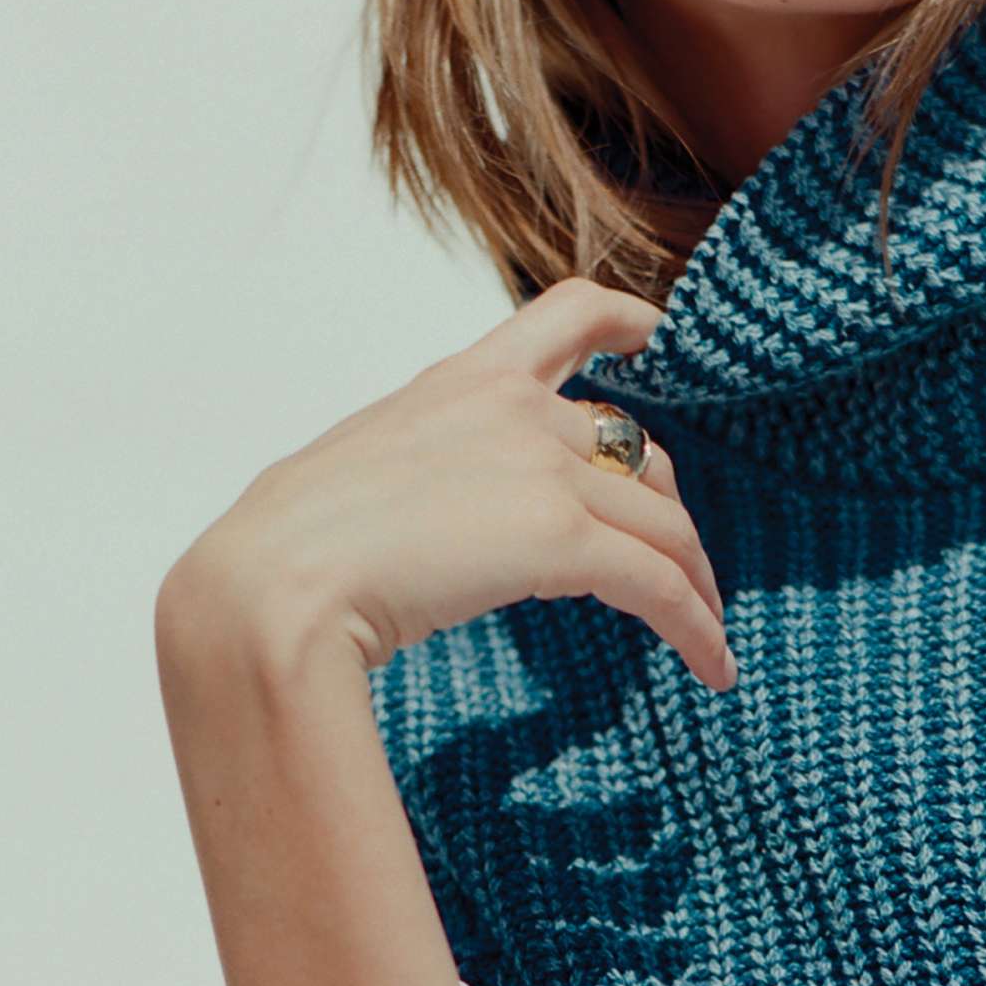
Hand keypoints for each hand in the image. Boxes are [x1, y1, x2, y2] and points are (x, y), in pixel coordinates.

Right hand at [178, 277, 735, 689]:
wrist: (272, 583)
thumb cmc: (288, 550)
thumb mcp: (361, 478)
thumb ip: (422, 477)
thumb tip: (431, 525)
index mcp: (460, 383)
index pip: (562, 317)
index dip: (622, 318)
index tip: (653, 329)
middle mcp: (513, 410)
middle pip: (638, 456)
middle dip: (669, 517)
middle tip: (684, 573)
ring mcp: (541, 469)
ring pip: (664, 527)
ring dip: (698, 586)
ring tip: (711, 637)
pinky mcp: (562, 539)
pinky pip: (660, 585)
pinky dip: (697, 628)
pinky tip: (713, 669)